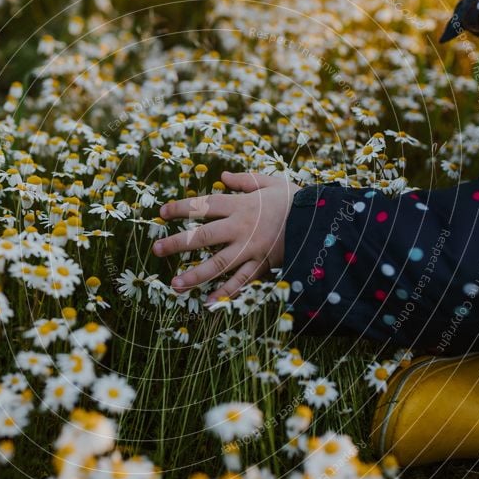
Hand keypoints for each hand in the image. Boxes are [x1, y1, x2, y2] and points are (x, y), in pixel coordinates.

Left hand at [152, 171, 300, 302]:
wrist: (322, 221)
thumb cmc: (296, 199)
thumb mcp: (271, 182)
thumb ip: (245, 180)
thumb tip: (223, 175)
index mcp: (241, 205)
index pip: (203, 205)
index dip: (181, 208)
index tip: (162, 213)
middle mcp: (240, 228)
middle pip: (203, 236)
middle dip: (177, 244)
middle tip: (155, 250)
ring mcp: (250, 249)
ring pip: (218, 264)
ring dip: (195, 276)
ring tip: (174, 285)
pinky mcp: (262, 265)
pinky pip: (242, 281)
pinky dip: (226, 293)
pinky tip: (209, 303)